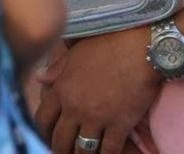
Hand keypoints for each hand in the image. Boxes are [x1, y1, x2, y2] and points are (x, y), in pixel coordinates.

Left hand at [33, 27, 162, 153]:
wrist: (144, 46)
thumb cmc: (111, 42)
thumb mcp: (78, 51)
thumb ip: (58, 67)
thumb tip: (39, 78)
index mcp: (62, 88)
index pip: (42, 119)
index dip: (44, 131)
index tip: (50, 134)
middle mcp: (75, 107)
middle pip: (60, 140)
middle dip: (61, 148)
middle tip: (66, 150)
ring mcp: (97, 118)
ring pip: (82, 149)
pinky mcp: (119, 124)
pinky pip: (108, 150)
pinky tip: (106, 153)